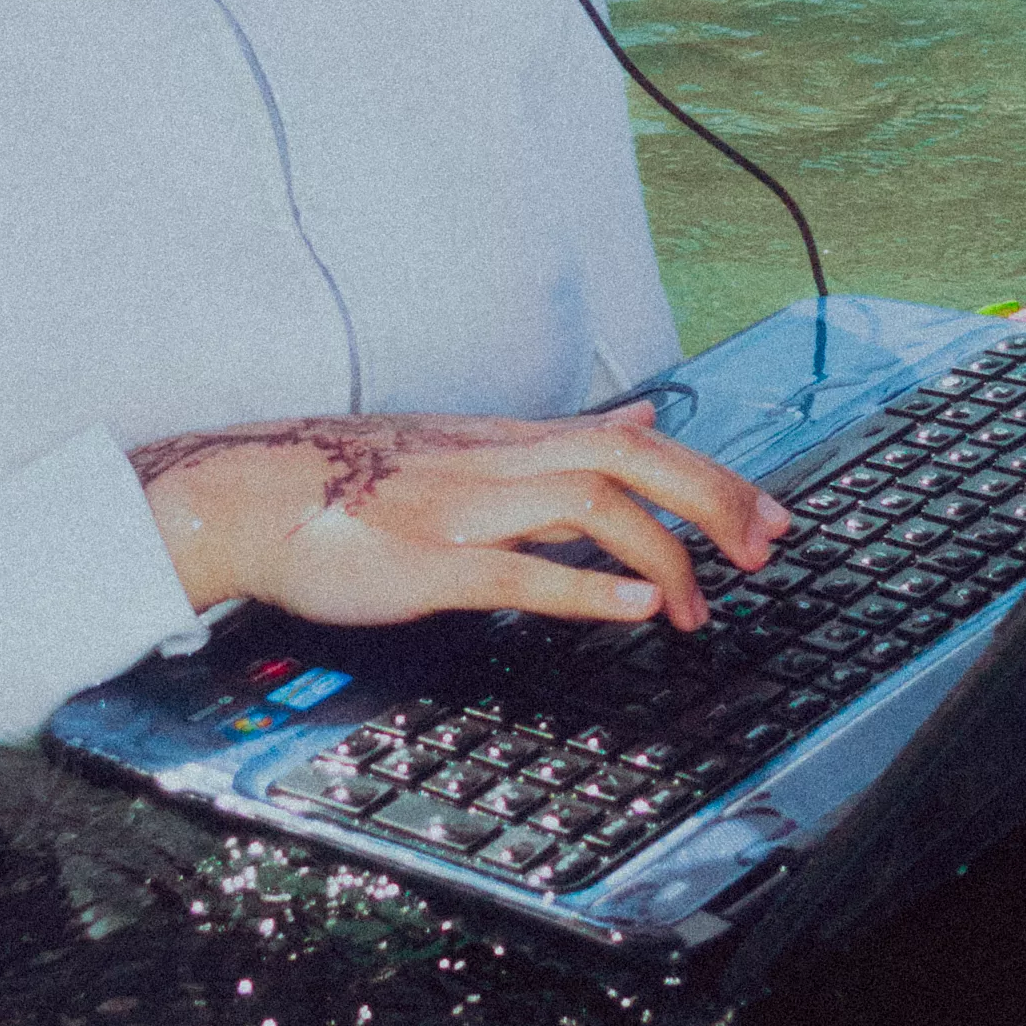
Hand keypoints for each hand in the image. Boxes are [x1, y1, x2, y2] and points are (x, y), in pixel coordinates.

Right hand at [127, 403, 788, 634]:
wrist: (253, 494)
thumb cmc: (357, 485)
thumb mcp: (477, 445)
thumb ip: (564, 440)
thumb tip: (643, 417)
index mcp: (516, 443)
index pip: (638, 442)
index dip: (715, 478)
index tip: (772, 519)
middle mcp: (502, 463)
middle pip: (633, 460)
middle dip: (714, 502)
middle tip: (766, 552)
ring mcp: (467, 509)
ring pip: (588, 502)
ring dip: (659, 553)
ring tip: (699, 607)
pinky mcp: (429, 560)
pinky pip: (519, 568)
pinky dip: (584, 584)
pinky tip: (632, 608)